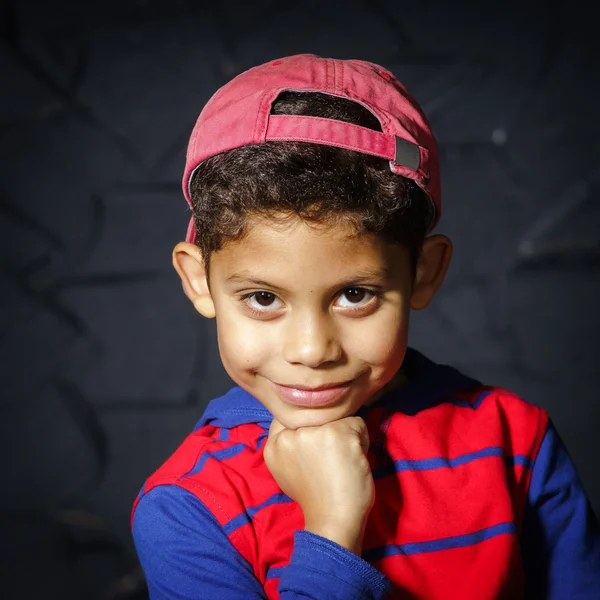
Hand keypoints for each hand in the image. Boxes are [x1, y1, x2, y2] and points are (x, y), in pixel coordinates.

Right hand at [263, 416, 374, 554]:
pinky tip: (355, 460)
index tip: (315, 445)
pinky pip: (358, 423)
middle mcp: (289, 435)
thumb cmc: (315, 497)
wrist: (333, 520)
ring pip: (337, 417)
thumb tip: (309, 424)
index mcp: (273, 445)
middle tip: (329, 458)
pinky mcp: (338, 434)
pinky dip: (362, 440)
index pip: (289, 416)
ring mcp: (314, 433)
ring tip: (342, 460)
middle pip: (315, 415)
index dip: (307, 426)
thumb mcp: (288, 469)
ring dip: (345, 435)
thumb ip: (291, 445)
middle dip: (326, 431)